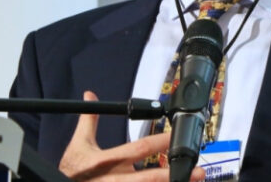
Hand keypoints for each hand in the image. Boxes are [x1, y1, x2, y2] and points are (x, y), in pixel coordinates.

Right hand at [59, 91, 205, 181]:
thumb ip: (89, 121)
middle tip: (199, 171)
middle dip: (173, 173)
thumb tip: (90, 96)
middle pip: (149, 177)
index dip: (160, 142)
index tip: (176, 136)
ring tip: (194, 181)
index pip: (139, 148)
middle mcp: (116, 178)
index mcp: (108, 160)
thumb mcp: (79, 145)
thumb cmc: (71, 171)